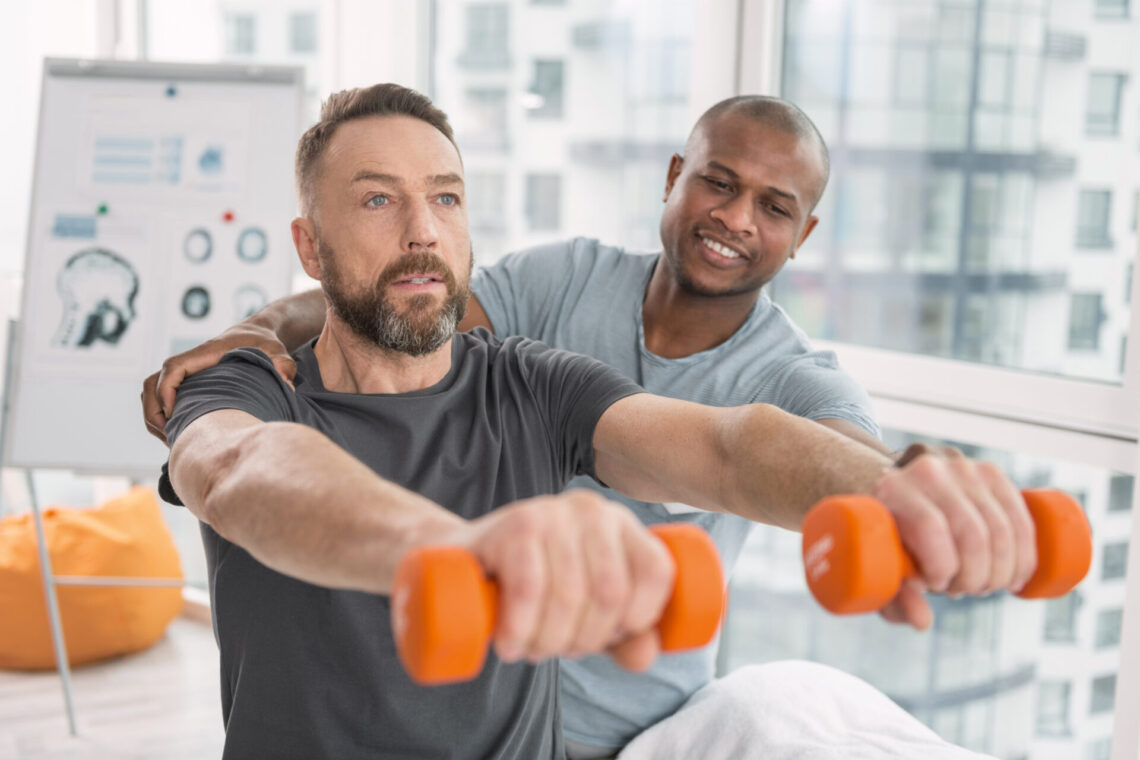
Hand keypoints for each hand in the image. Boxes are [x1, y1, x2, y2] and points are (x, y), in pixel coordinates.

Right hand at [141, 323, 297, 444]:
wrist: (257, 334)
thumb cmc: (264, 343)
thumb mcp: (277, 350)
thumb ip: (283, 363)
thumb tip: (287, 383)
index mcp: (203, 354)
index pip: (172, 368)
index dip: (166, 391)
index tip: (174, 414)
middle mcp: (188, 364)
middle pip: (151, 384)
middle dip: (153, 412)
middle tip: (170, 437)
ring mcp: (185, 375)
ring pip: (151, 394)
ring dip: (154, 418)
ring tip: (171, 441)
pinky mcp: (186, 384)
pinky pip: (161, 400)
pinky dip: (162, 418)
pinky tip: (179, 436)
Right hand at [453, 489, 675, 670]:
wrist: (460, 562)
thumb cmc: (534, 587)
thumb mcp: (586, 610)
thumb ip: (624, 634)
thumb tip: (647, 655)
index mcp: (621, 524)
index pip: (656, 571)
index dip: (639, 618)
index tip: (608, 638)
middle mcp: (592, 510)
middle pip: (610, 593)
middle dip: (583, 640)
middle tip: (555, 649)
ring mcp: (551, 513)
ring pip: (569, 595)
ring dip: (547, 642)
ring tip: (529, 649)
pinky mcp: (513, 527)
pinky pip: (529, 589)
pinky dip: (521, 628)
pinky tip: (510, 645)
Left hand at [873, 445, 1036, 629]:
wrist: (891, 487)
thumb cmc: (883, 536)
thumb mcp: (879, 567)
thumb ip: (896, 597)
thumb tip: (923, 622)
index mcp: (893, 487)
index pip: (931, 528)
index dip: (942, 568)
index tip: (936, 584)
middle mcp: (929, 470)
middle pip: (973, 534)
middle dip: (975, 578)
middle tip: (960, 590)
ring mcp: (964, 468)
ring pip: (1002, 530)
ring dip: (1000, 572)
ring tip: (980, 585)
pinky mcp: (992, 474)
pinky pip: (1021, 520)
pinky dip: (1025, 557)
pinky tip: (1015, 578)